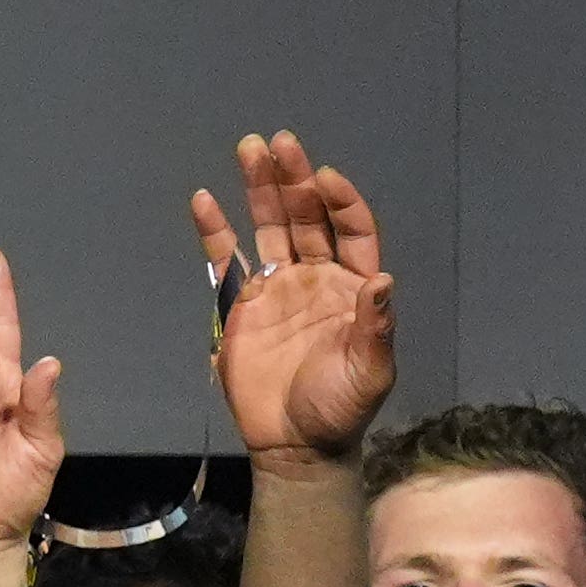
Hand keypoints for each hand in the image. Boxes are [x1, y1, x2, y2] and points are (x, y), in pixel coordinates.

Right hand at [193, 131, 392, 463]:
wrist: (295, 442)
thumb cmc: (340, 406)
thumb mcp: (371, 371)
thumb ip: (376, 326)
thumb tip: (382, 280)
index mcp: (352, 285)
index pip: (351, 229)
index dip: (339, 202)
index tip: (323, 180)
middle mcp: (316, 276)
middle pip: (306, 216)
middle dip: (294, 179)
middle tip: (279, 143)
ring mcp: (277, 287)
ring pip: (268, 226)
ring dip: (259, 188)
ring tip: (249, 148)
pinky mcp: (241, 305)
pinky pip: (225, 261)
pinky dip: (214, 230)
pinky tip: (203, 199)